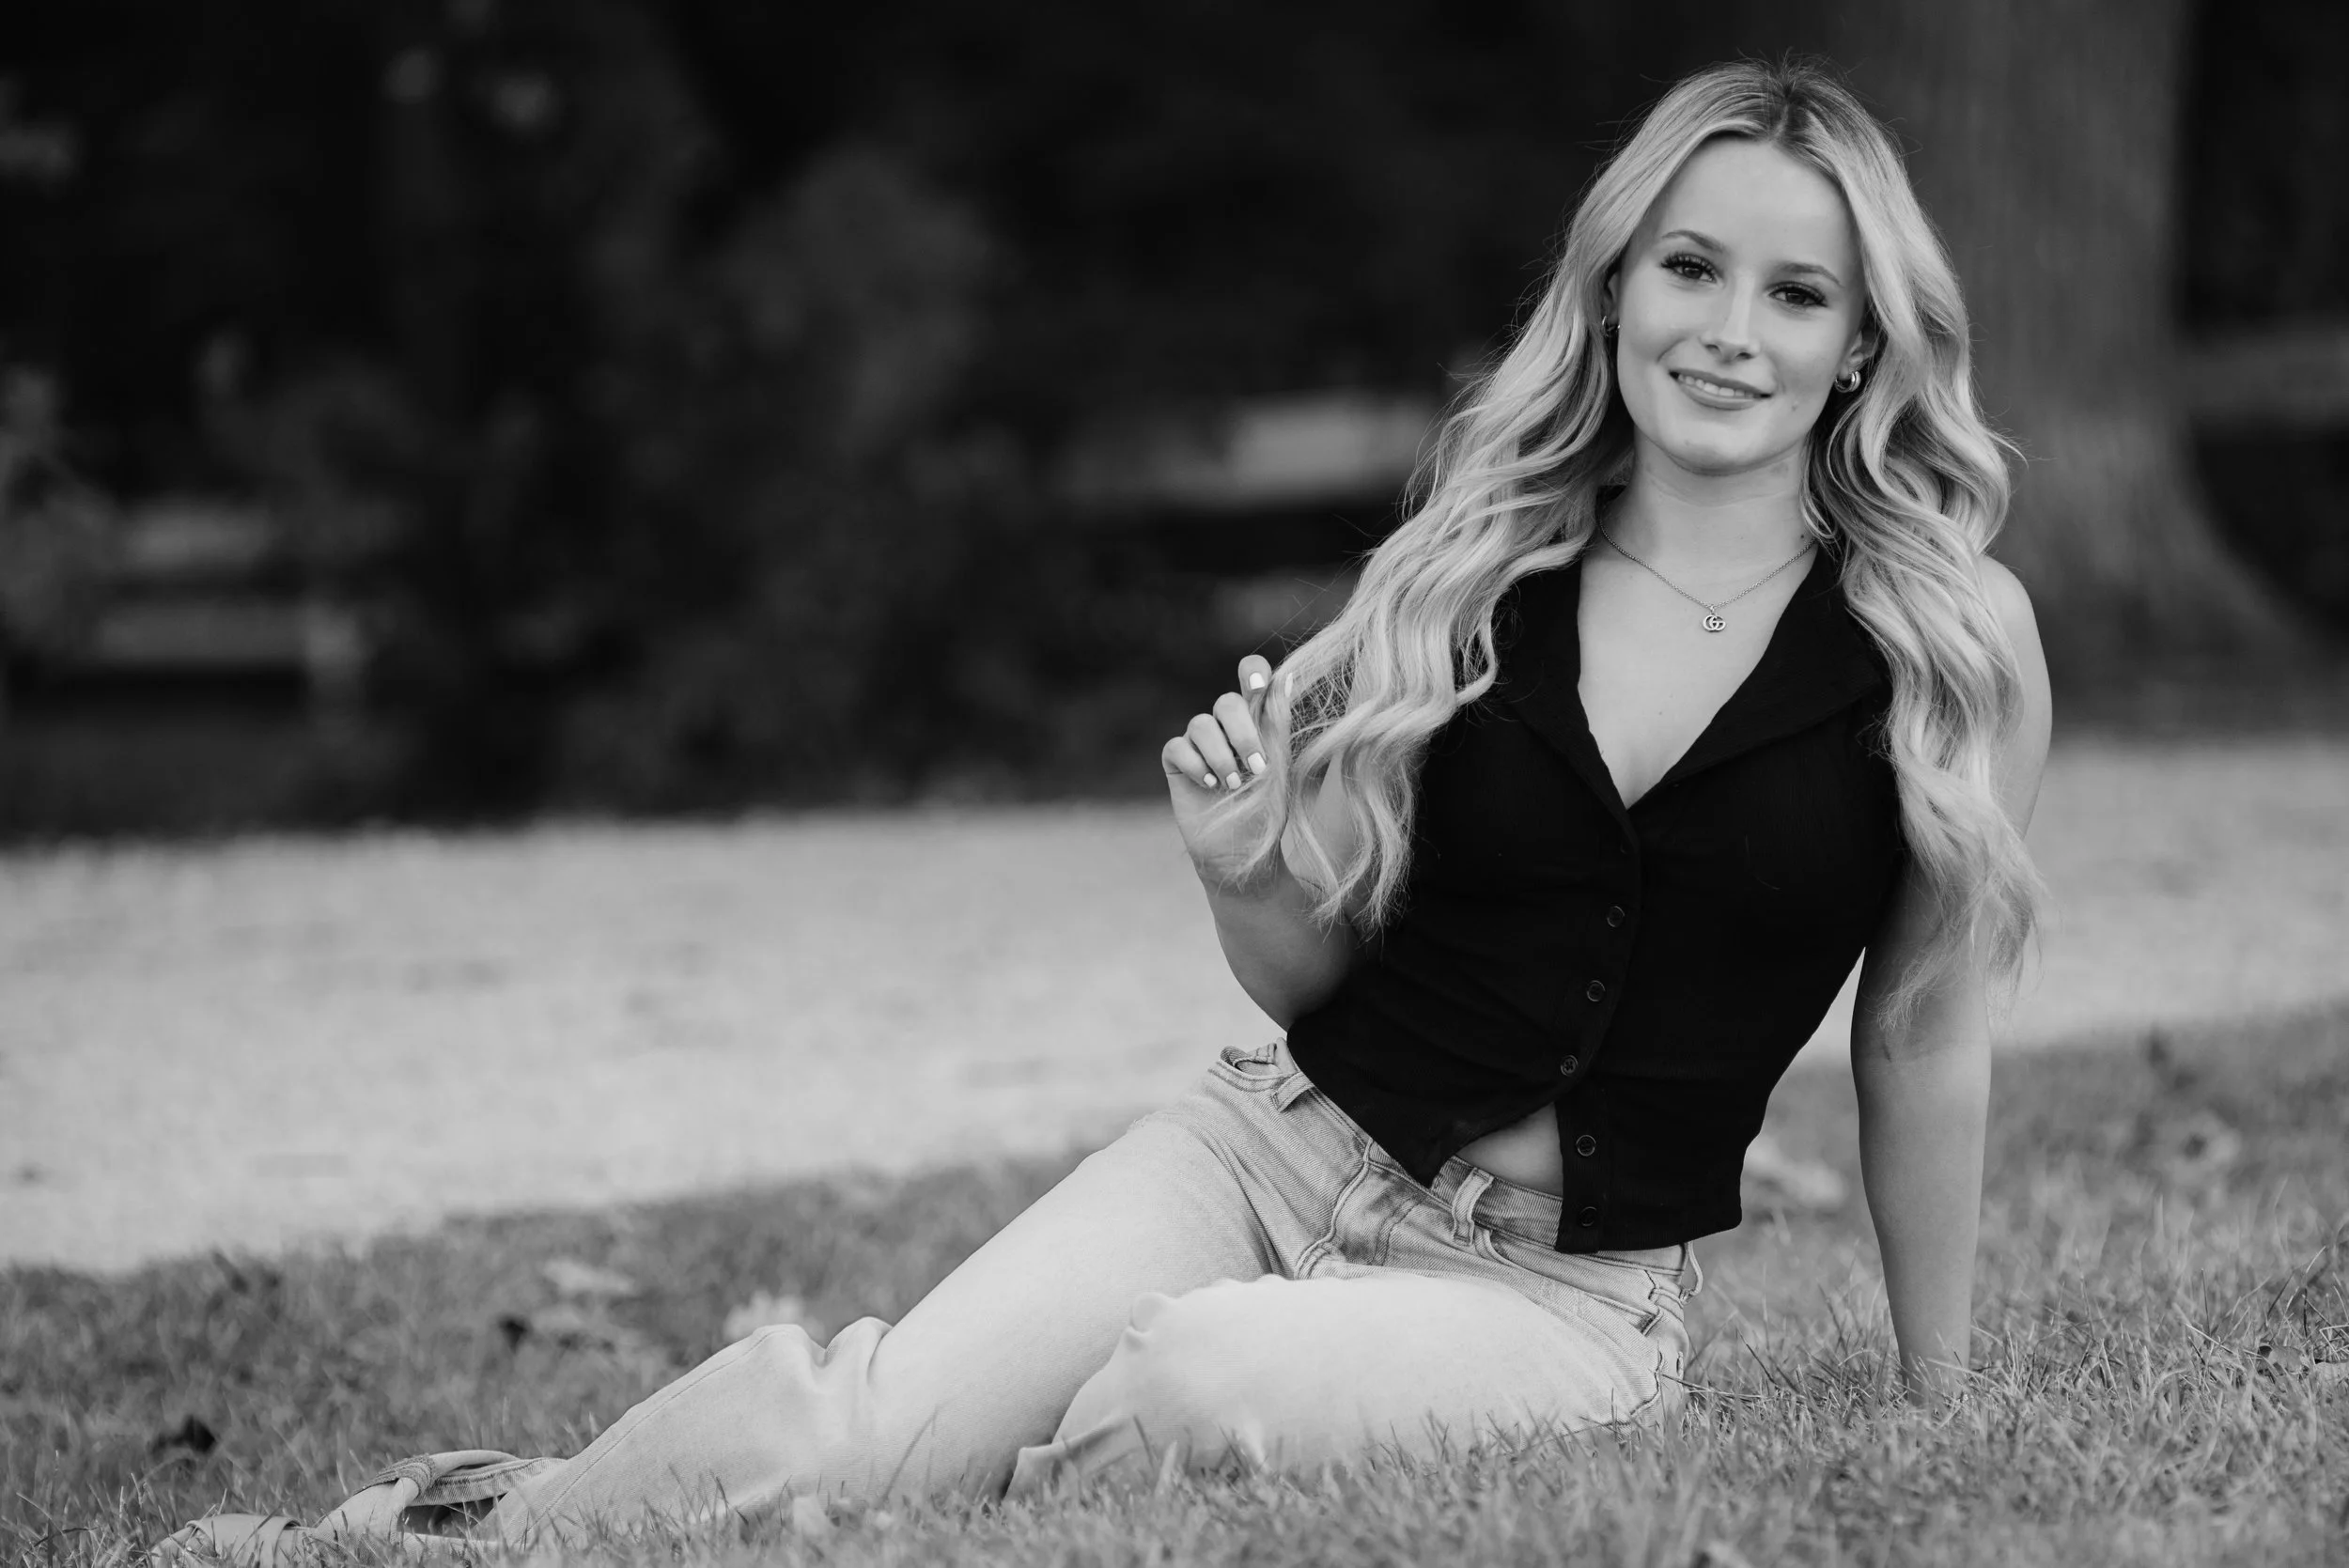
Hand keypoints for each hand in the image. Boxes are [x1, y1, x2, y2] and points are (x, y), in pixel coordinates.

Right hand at [1161, 655, 1274, 882]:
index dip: (1252, 672)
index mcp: (1256, 721)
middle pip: (1226, 702)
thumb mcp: (1278, 766)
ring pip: (1200, 724)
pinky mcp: (1177, 763)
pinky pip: (1177, 747)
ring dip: (1220, 756)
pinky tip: (1209, 786)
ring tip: (1233, 785)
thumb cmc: (1267, 810)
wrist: (1245, 853)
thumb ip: (1277, 723)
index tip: (1258, 685)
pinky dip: (1195, 765)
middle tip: (1255, 768)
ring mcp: (1199, 744)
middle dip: (1242, 734)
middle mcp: (1225, 727)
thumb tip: (1287, 677)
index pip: (1251, 678)